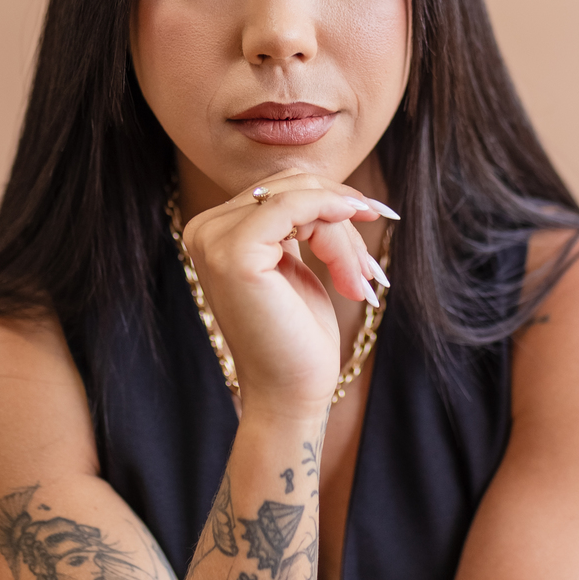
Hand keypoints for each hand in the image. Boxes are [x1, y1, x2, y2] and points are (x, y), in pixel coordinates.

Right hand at [183, 174, 395, 417]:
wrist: (291, 394)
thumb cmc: (298, 337)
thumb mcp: (297, 266)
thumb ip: (298, 223)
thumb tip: (333, 185)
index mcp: (215, 231)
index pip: (282, 189)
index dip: (333, 204)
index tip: (374, 225)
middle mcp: (204, 229)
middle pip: (292, 187)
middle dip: (342, 221)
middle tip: (368, 270)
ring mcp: (213, 239)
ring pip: (300, 197)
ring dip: (343, 236)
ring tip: (360, 281)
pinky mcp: (233, 251)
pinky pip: (293, 205)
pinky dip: (333, 213)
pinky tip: (356, 230)